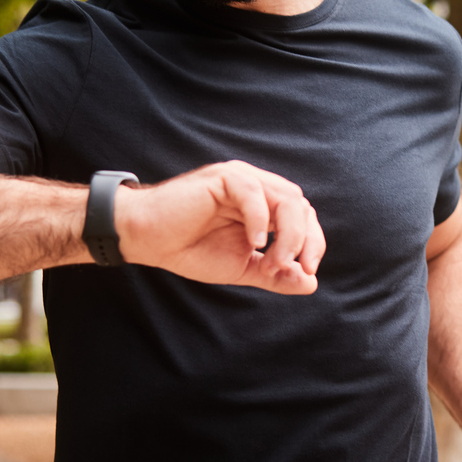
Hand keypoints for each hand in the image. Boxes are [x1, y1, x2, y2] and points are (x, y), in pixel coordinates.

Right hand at [113, 160, 325, 293]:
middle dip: (305, 240)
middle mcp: (257, 187)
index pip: (303, 216)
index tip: (309, 272)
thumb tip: (311, 283)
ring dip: (288, 233)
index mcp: (263, 205)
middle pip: (300, 205)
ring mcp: (241, 179)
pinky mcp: (222, 178)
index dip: (314, 242)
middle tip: (293, 268)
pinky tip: (254, 244)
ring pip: (285, 197)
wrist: (147, 240)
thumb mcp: (240, 268)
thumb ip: (274, 274)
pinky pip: (253, 192)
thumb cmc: (190, 249)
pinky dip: (259, 220)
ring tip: (273, 261)